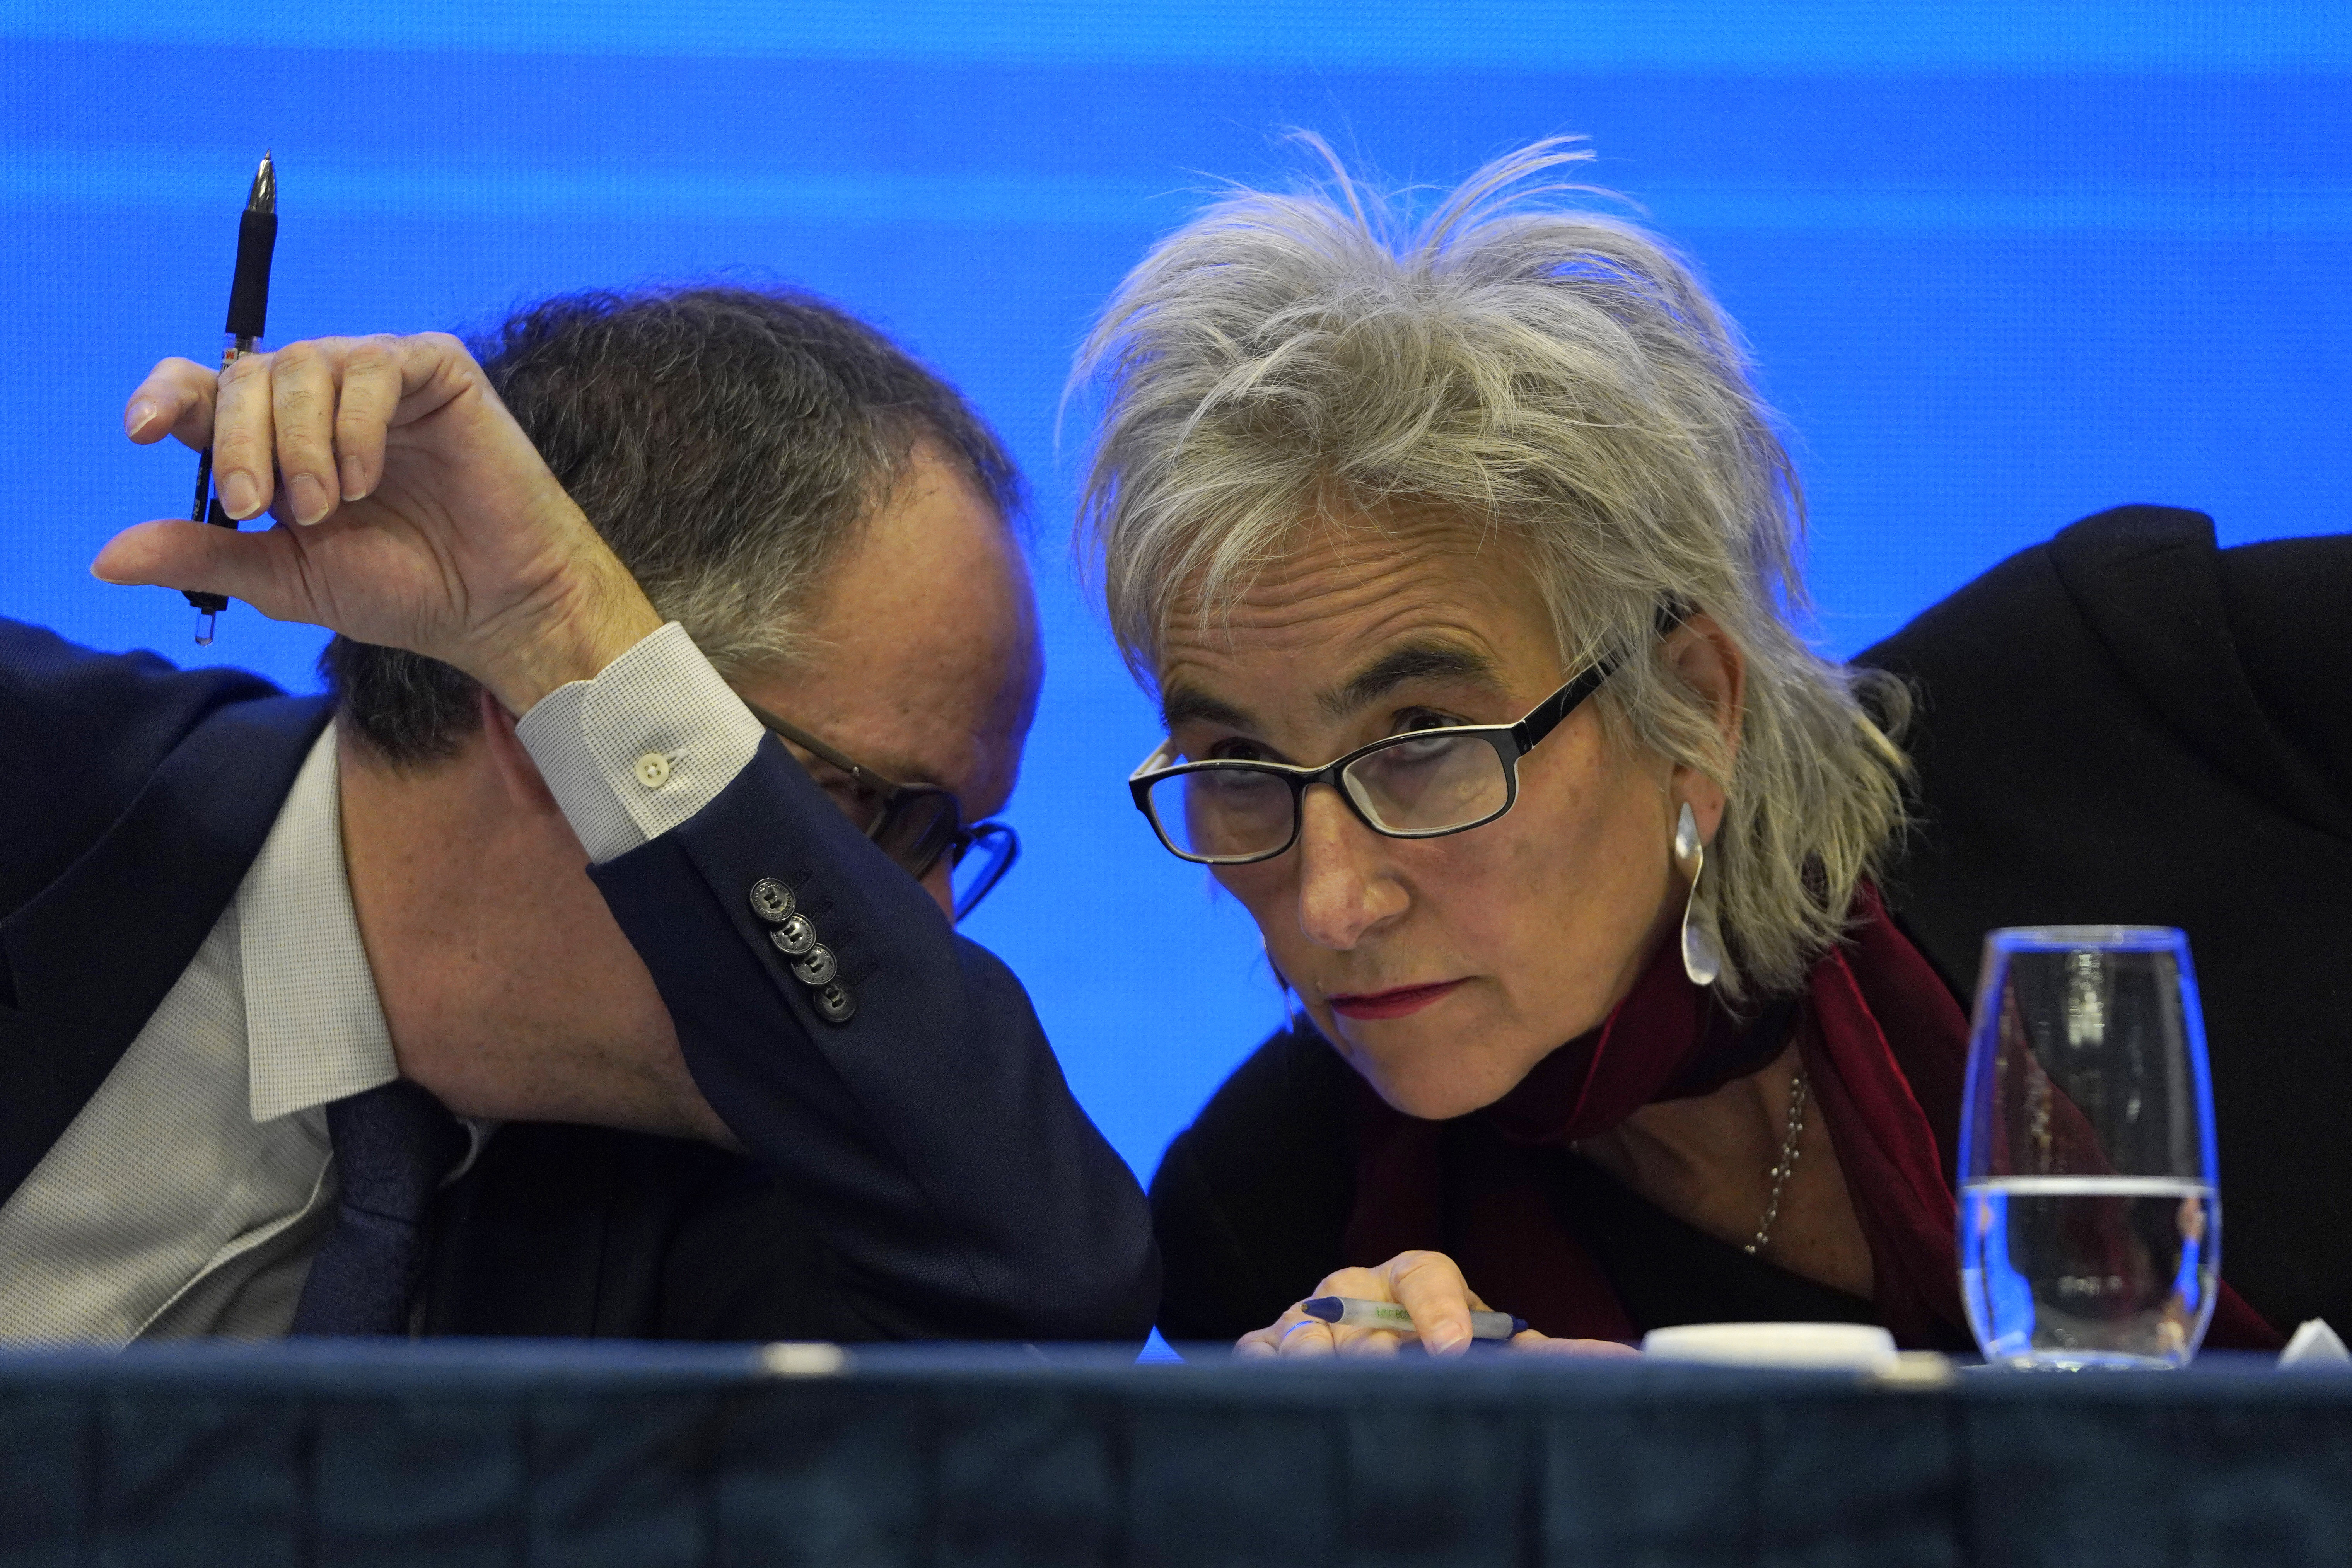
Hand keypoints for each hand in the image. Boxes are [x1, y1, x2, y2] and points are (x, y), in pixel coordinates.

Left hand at [99, 334, 661, 713]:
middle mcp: (322, 401)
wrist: (495, 605)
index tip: (145, 430)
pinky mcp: (436, 371)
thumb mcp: (286, 579)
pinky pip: (375, 367)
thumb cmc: (402, 590)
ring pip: (304, 365)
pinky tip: (369, 479)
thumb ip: (205, 556)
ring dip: (300, 442)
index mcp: (279, 442)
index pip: (204, 390)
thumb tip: (105, 558)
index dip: (168, 396)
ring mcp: (381, 381)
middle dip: (239, 442)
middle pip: (246, 375)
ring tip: (330, 507)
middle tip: (262, 508)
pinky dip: (357, 426)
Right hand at [1235, 1250, 1638, 1359]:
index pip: (1426, 1272)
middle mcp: (1360, 1290)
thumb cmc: (1446, 1359)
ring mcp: (1310, 1315)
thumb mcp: (1499, 1357)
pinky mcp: (1268, 1342)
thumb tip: (1635, 1363)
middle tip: (1387, 1374)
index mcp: (1419, 1280)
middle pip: (1360, 1307)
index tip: (1451, 1347)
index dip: (1438, 1306)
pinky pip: (1255, 1347)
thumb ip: (1556, 1361)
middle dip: (1374, 1345)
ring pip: (1304, 1326)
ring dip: (1314, 1354)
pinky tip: (1277, 1385)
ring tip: (1329, 1381)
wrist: (1382, 1368)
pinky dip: (1261, 1364)